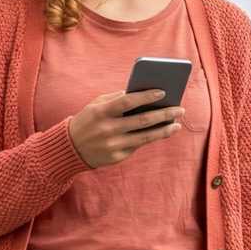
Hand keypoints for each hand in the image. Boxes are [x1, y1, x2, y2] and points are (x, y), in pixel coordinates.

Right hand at [67, 90, 182, 168]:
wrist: (70, 148)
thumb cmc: (89, 120)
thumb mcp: (97, 105)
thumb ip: (118, 98)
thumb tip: (146, 94)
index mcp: (102, 112)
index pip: (128, 101)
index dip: (146, 96)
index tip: (163, 92)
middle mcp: (108, 129)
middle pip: (142, 120)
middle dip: (164, 114)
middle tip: (180, 109)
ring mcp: (113, 145)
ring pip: (145, 137)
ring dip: (164, 130)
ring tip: (177, 123)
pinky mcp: (117, 157)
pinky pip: (138, 145)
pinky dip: (151, 138)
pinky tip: (163, 132)